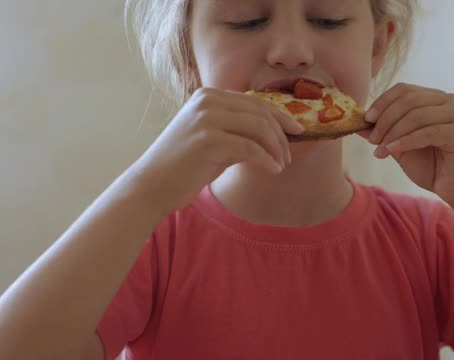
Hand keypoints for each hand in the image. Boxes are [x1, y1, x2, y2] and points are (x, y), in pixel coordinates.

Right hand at [125, 87, 303, 215]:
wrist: (151, 186)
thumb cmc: (185, 167)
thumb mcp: (216, 141)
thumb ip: (241, 132)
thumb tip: (278, 133)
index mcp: (209, 96)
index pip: (255, 101)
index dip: (280, 116)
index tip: (297, 131)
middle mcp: (207, 100)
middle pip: (260, 111)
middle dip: (281, 133)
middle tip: (289, 155)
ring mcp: (206, 118)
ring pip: (259, 127)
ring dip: (276, 147)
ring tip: (281, 164)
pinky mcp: (208, 139)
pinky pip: (251, 148)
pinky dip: (267, 159)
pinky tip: (273, 170)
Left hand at [358, 83, 453, 207]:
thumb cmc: (431, 167)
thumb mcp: (399, 146)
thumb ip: (382, 132)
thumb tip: (356, 122)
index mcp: (435, 98)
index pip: (403, 89)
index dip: (382, 102)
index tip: (366, 120)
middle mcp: (449, 101)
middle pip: (408, 100)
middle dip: (385, 120)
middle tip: (371, 140)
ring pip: (416, 116)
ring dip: (393, 133)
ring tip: (380, 151)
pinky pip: (427, 132)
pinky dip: (405, 141)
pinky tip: (392, 150)